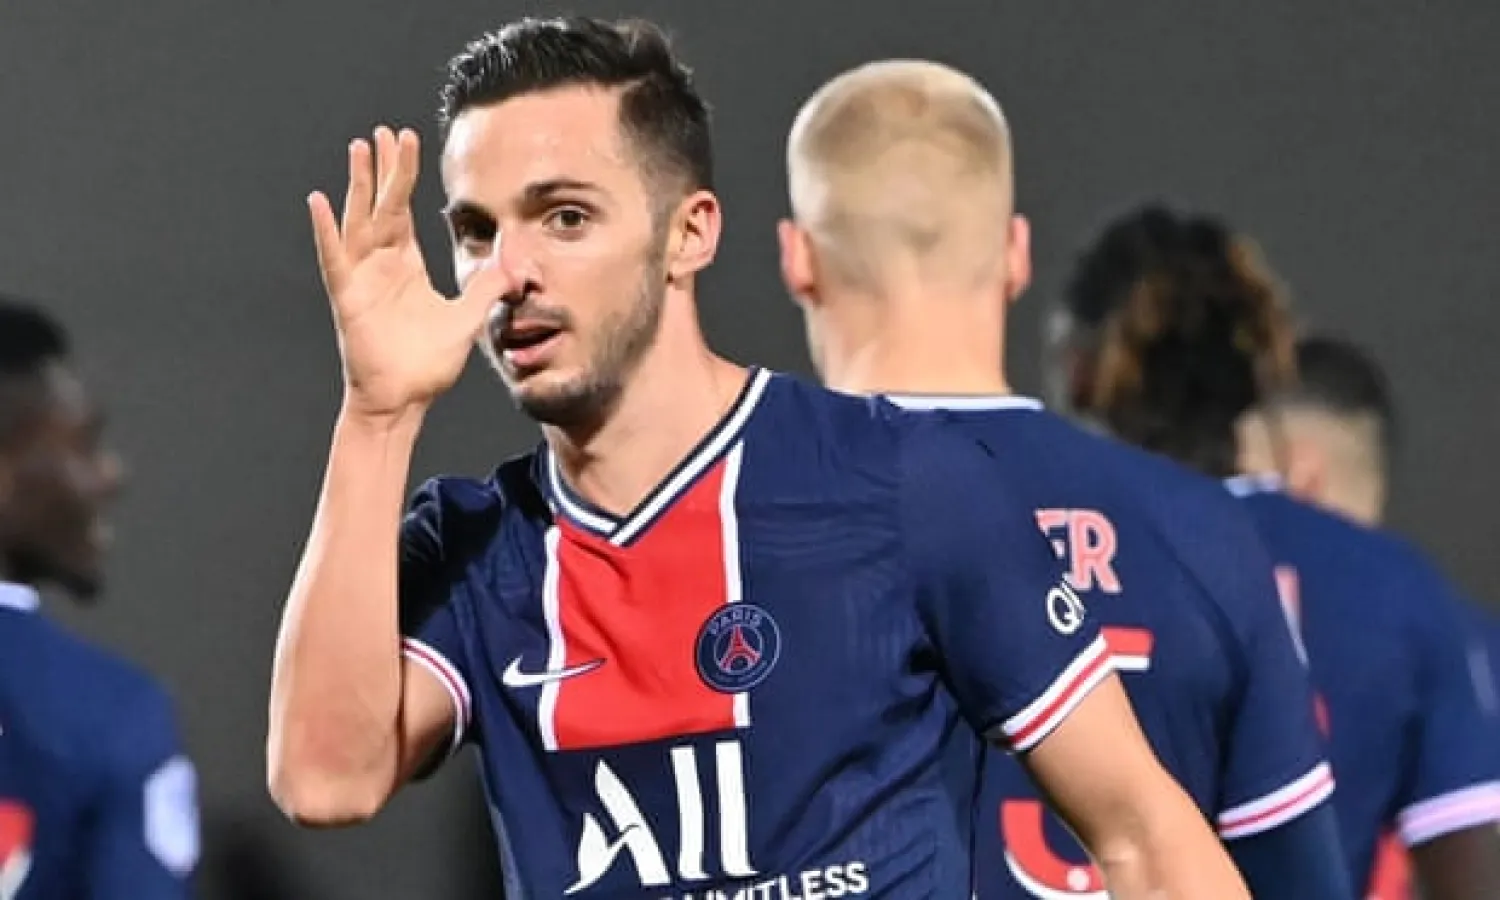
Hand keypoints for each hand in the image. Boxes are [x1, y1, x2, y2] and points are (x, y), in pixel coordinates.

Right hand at [307, 126, 501, 420]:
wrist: (402, 401)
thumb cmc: (427, 365)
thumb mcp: (467, 319)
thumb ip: (488, 289)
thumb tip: (515, 265)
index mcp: (406, 266)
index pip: (403, 210)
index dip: (404, 177)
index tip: (406, 143)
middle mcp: (381, 265)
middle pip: (380, 205)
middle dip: (382, 168)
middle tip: (383, 132)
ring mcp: (361, 278)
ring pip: (357, 220)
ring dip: (358, 185)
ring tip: (359, 149)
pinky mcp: (348, 297)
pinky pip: (335, 257)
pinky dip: (326, 230)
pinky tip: (320, 202)